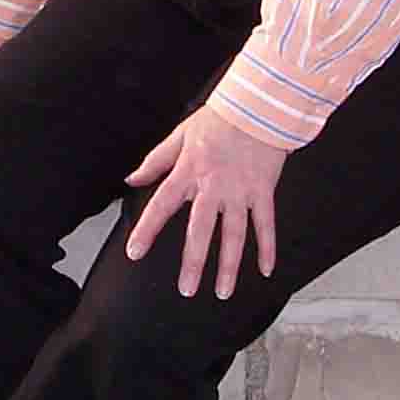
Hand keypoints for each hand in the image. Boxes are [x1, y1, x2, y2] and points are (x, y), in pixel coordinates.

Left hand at [123, 109, 290, 299]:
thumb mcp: (179, 136)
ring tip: (222, 291)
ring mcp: (240, 192)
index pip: (162, 205)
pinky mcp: (263, 192)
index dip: (147, 230)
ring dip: (228, 266)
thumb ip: (155, 161)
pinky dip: (267, 248)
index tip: (135, 252)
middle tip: (187, 290)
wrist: (257, 107)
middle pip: (201, 231)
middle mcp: (213, 187)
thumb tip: (132, 179)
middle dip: (193, 263)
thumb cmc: (217, 121)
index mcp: (188, 172)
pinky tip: (265, 270)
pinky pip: (265, 225)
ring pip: (234, 236)